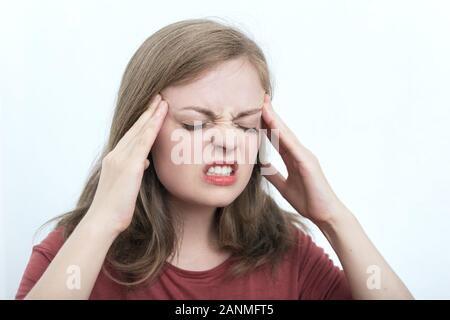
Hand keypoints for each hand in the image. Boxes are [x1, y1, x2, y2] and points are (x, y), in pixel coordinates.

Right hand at [84, 94, 167, 234]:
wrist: (103, 220)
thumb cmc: (115, 208)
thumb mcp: (126, 185)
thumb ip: (134, 170)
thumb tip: (144, 161)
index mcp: (115, 159)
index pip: (131, 136)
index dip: (142, 122)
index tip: (151, 110)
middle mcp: (116, 155)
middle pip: (135, 129)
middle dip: (147, 112)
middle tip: (158, 97)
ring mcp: (121, 159)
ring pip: (140, 132)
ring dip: (152, 115)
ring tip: (162, 101)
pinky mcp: (129, 166)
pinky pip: (143, 142)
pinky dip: (152, 128)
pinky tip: (160, 117)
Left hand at [260, 94, 348, 226]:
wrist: (325, 215)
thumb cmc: (309, 201)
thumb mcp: (284, 186)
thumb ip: (273, 174)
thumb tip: (261, 167)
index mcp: (293, 158)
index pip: (277, 137)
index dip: (266, 124)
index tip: (255, 111)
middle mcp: (299, 153)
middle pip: (281, 130)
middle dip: (270, 114)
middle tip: (259, 98)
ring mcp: (304, 156)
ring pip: (286, 134)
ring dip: (274, 119)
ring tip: (263, 105)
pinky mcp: (308, 163)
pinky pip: (292, 146)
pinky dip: (282, 134)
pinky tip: (273, 125)